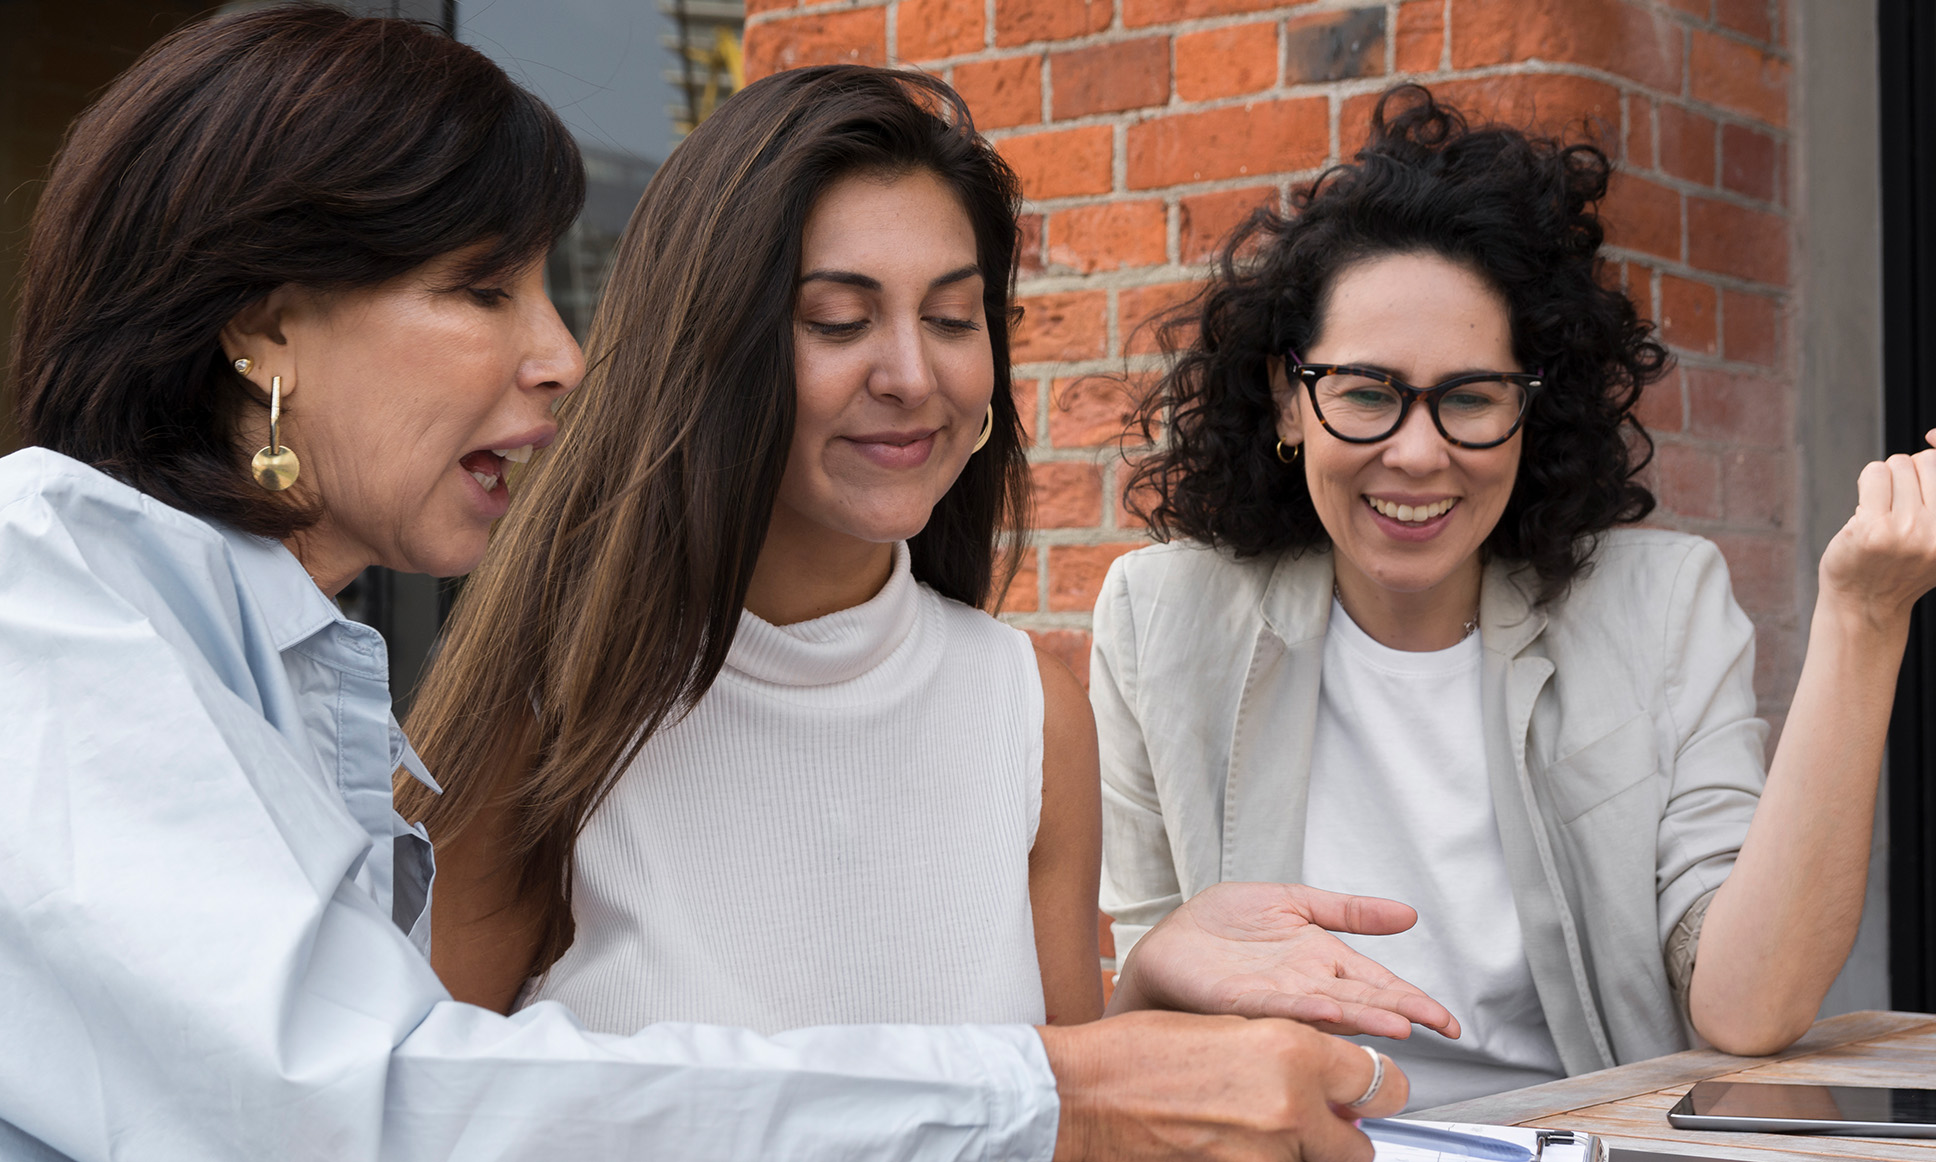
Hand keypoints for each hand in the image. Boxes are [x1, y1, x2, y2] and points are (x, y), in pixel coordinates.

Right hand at [1040, 1010, 1408, 1161]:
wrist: (1084, 1096)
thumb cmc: (1139, 1055)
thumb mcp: (1230, 1032)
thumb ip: (1288, 1056)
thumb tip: (1329, 1084)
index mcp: (1291, 1052)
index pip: (1382, 1081)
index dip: (1381, 1089)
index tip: (1375, 1092)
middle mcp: (1290, 1108)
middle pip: (1359, 1145)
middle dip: (1342, 1137)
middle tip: (1319, 1125)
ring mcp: (1267, 1156)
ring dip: (1299, 1153)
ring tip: (1255, 1131)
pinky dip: (1265, 1160)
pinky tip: (1232, 1144)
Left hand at [1109, 882, 1459, 1039]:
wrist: (1169, 941)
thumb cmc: (1223, 926)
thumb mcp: (1295, 902)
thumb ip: (1349, 910)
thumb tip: (1408, 914)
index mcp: (1322, 961)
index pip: (1379, 984)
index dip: (1415, 1001)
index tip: (1448, 1021)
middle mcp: (1306, 985)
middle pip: (1365, 1001)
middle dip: (1402, 1012)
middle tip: (1439, 1026)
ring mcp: (1277, 996)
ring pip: (1330, 1010)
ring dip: (1364, 1017)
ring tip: (1399, 1024)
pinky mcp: (1241, 1000)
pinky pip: (1278, 1005)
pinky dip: (1305, 1008)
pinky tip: (1330, 1008)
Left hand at [1818, 431, 1935, 629]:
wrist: (1865, 604)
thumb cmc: (1900, 561)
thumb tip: (1933, 438)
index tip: (1931, 439)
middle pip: (1926, 461)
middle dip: (1907, 472)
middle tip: (1897, 500)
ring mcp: (1908, 532)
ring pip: (1897, 465)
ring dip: (1884, 479)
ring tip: (1881, 508)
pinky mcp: (1874, 530)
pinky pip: (1873, 474)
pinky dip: (1867, 483)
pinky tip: (1865, 510)